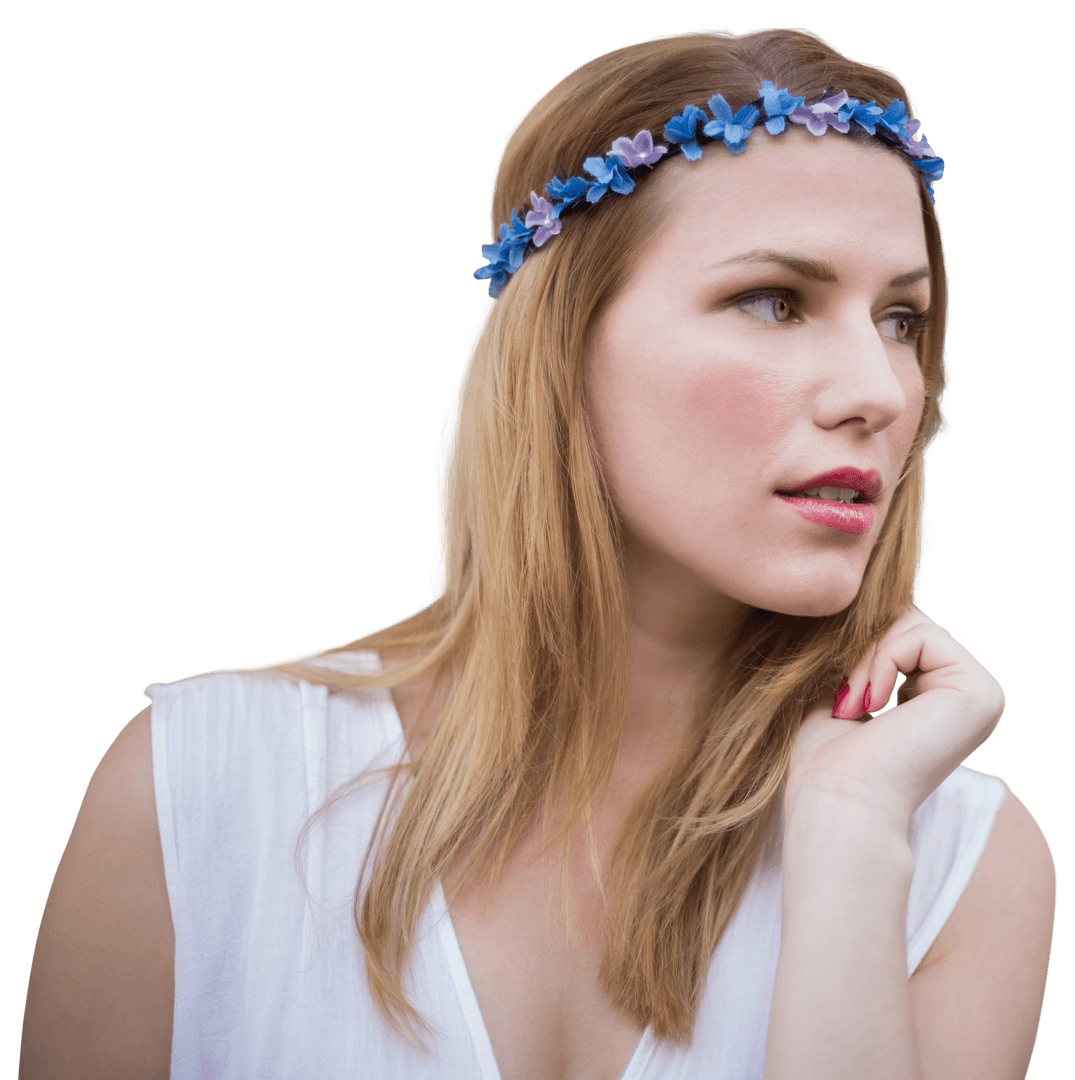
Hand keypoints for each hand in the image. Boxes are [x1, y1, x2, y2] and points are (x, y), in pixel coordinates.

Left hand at [783, 607, 1005, 829]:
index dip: (858, 647)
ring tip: (852, 705)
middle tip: (842, 699)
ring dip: (867, 657)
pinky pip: (922, 636)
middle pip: (908, 622)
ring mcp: (980, 695)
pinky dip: (883, 659)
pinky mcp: (980, 692)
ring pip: (912, 624)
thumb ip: (856, 653)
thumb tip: (848, 606)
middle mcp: (967, 697)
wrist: (839, 802)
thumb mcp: (839, 693)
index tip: (835, 694)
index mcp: (939, 699)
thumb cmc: (827, 762)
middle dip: (862, 649)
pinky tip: (872, 704)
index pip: (898, 632)